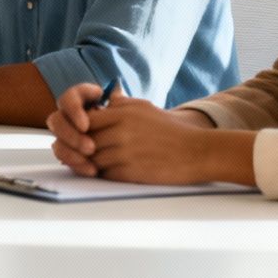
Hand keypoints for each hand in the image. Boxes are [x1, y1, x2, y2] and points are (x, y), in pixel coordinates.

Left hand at [46, 83, 216, 184]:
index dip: (81, 129)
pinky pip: (106, 175)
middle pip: (85, 141)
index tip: (85, 133)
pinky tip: (114, 170)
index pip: (85, 120)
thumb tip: (100, 102)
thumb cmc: (170, 129)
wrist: (196, 151)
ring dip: (94, 162)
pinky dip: (106, 174)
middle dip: (84, 147)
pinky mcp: (131, 173)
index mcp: (122, 114)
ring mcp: (125, 153)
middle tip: (87, 150)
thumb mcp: (143, 107)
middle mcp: (121, 132)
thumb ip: (119, 104)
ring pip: (93, 160)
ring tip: (102, 161)